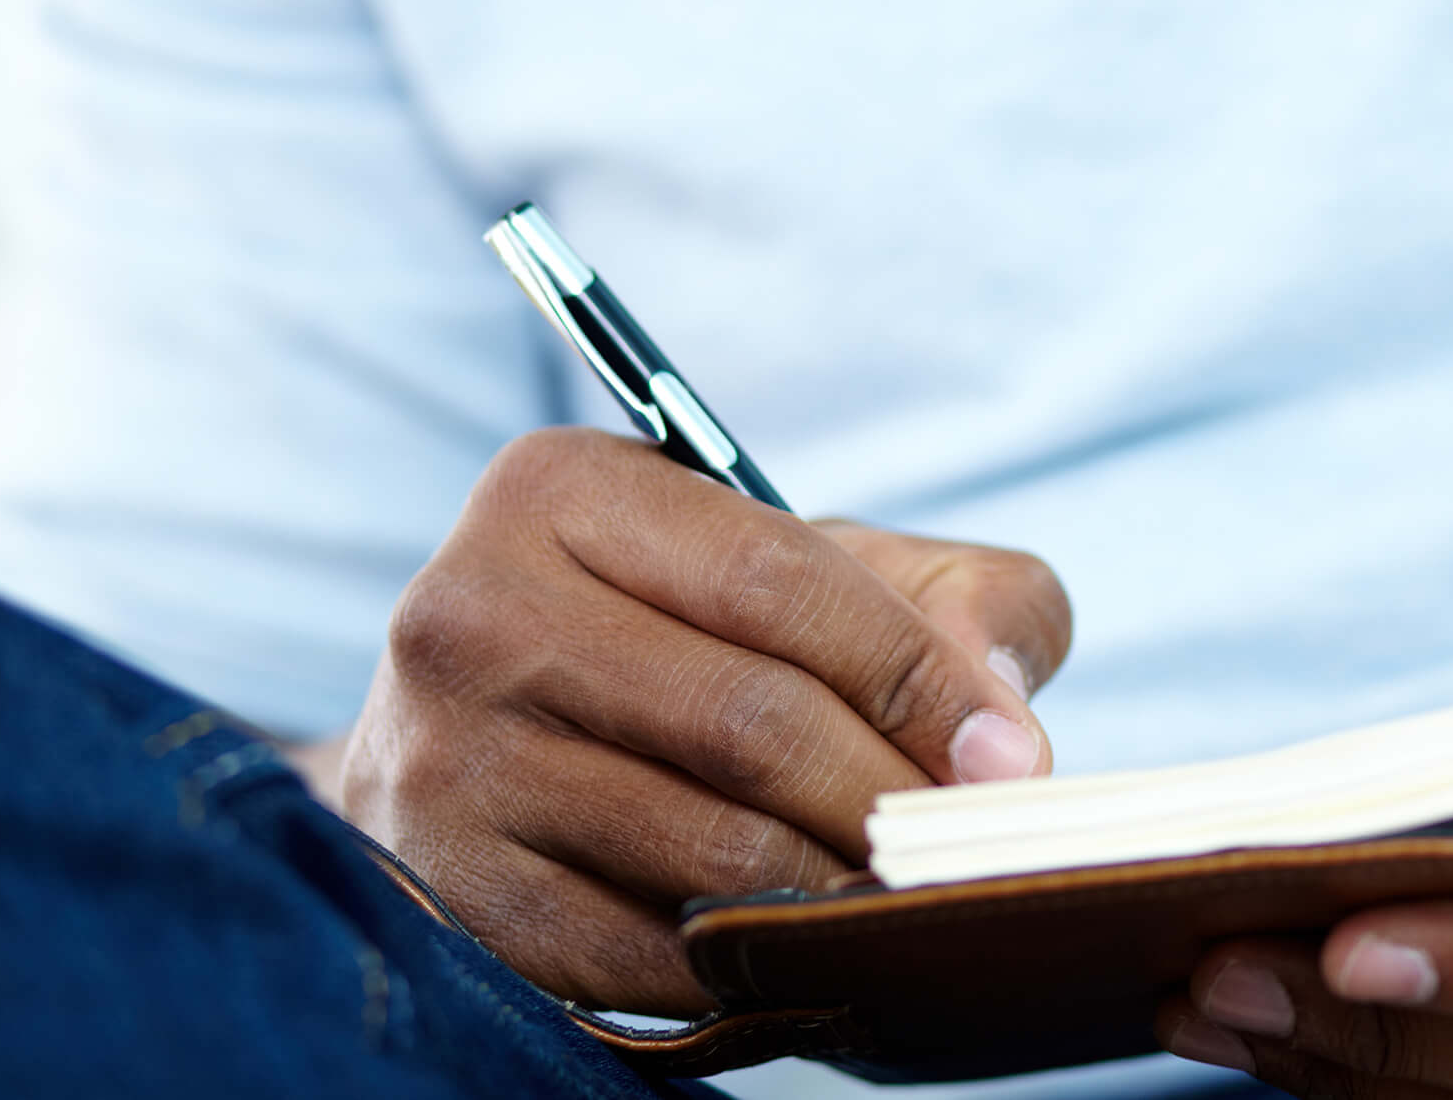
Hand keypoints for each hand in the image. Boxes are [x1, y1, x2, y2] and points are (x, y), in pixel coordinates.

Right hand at [340, 428, 1071, 1013]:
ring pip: (705, 848)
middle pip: (748, 721)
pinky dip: (750, 964)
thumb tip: (1003, 735)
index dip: (916, 675)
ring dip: (835, 886)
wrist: (493, 732)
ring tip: (901, 892)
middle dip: (888, 792)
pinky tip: (806, 947)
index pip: (782, 580)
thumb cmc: (700, 628)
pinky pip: (641, 954)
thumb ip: (956, 600)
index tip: (1007, 754)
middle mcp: (474, 611)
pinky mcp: (448, 891)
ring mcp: (444, 758)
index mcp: (563, 489)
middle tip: (964, 839)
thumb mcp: (820, 560)